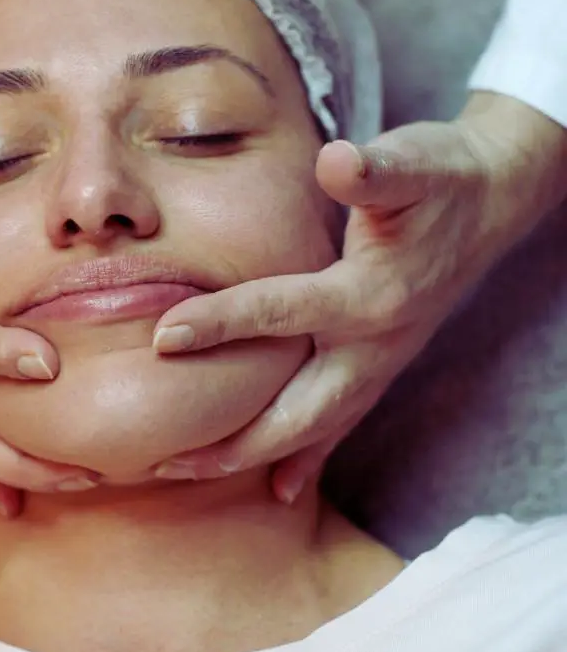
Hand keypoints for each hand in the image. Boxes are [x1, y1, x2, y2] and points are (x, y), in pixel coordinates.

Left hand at [150, 93, 566, 501]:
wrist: (490, 203)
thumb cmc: (443, 179)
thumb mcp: (412, 164)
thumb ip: (374, 170)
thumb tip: (338, 160)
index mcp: (370, 297)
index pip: (280, 313)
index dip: (219, 323)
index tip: (161, 338)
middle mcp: (375, 345)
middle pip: (295, 409)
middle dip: (230, 439)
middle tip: (163, 460)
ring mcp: (381, 364)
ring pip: (313, 429)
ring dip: (254, 457)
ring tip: (190, 475)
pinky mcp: (381, 368)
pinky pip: (340, 426)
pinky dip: (308, 460)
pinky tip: (281, 491)